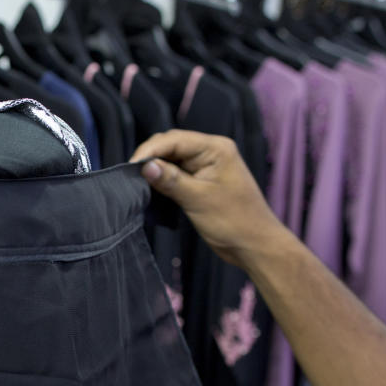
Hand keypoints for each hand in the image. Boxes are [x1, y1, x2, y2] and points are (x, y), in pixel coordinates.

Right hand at [131, 130, 286, 267]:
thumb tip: (145, 166)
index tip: (130, 168)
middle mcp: (211, 151)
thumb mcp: (198, 200)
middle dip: (151, 158)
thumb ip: (171, 180)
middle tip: (131, 177)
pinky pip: (177, 173)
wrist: (255, 245)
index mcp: (216, 149)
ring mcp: (207, 166)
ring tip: (137, 182)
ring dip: (156, 169)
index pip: (175, 140)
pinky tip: (152, 187)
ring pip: (173, 159)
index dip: (150, 151)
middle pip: (172, 145)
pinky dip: (164, 179)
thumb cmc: (233, 221)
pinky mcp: (202, 180)